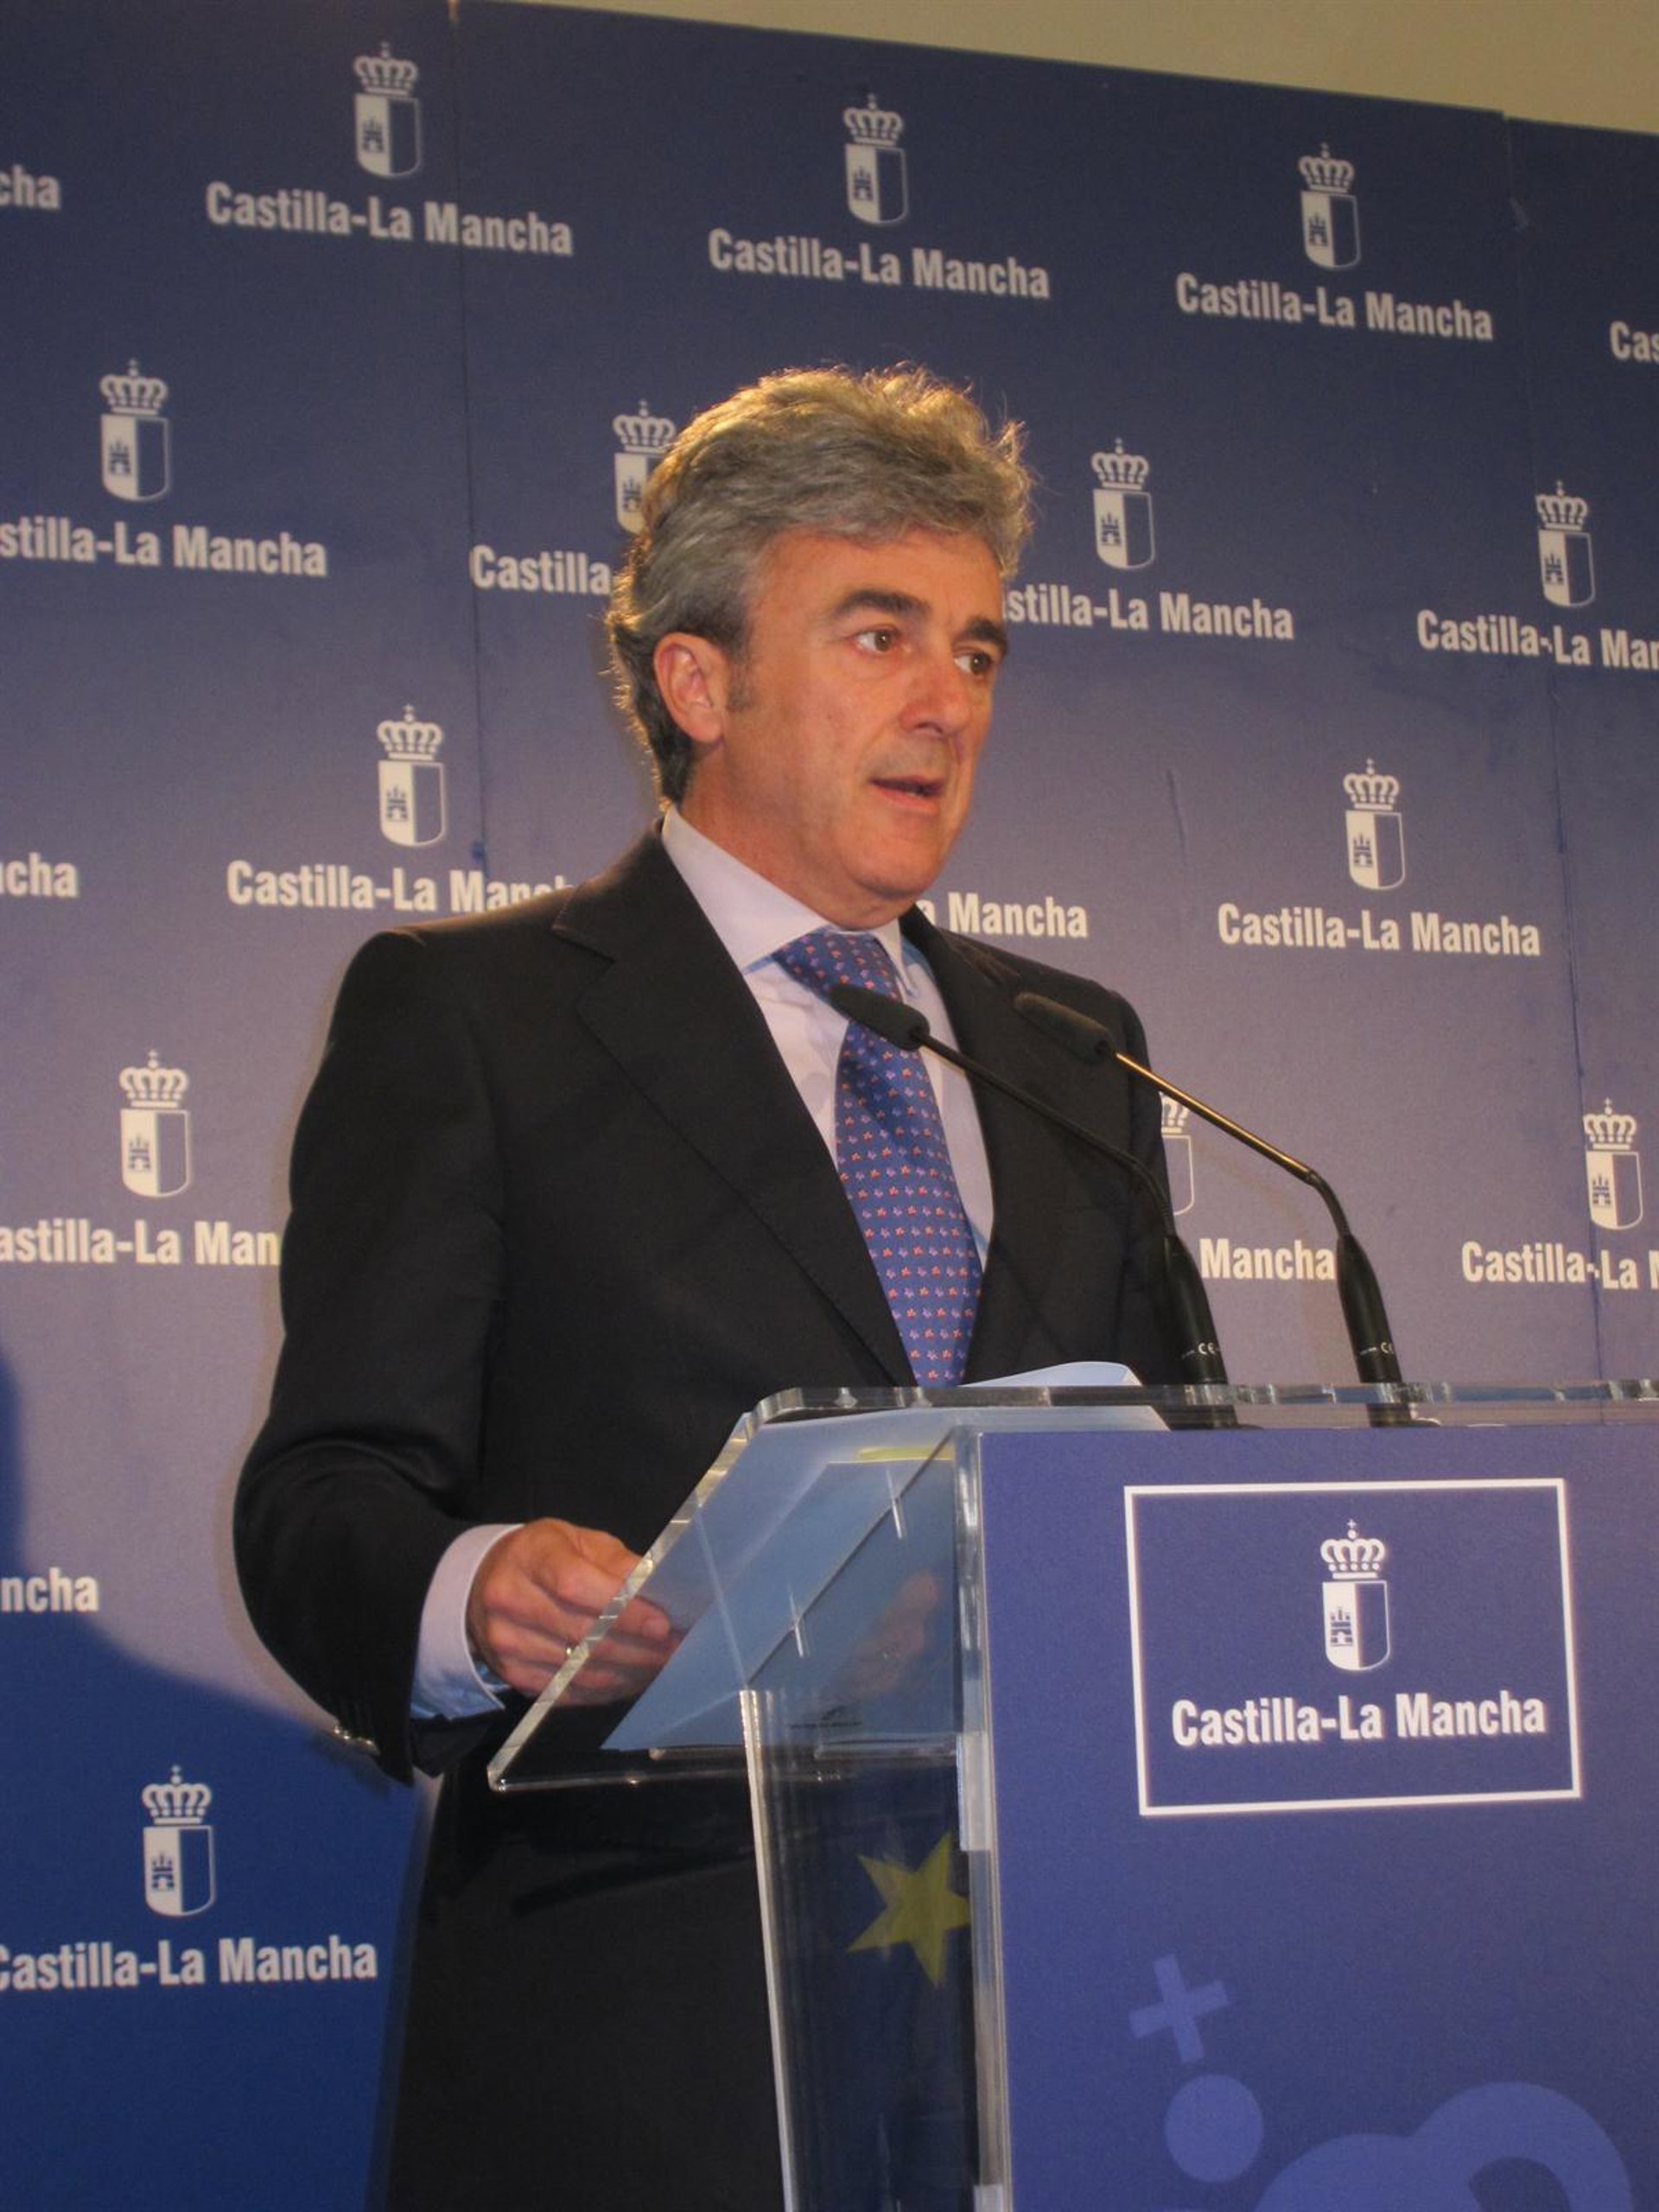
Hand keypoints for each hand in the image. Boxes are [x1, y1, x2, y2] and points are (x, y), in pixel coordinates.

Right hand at [465, 1518, 677, 1704]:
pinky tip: (631, 1679)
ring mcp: (507, 1644)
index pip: (576, 1586)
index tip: (661, 1624)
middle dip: (636, 1646)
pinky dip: (605, 1690)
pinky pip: (568, 1690)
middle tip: (675, 1650)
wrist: (482, 1585)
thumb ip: (616, 1562)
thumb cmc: (541, 1557)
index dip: (622, 1609)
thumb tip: (658, 1589)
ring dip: (627, 1672)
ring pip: (578, 1669)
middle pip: (582, 1634)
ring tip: (660, 1666)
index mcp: (530, 1557)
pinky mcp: (513, 1675)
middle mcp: (510, 1601)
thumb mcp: (576, 1540)